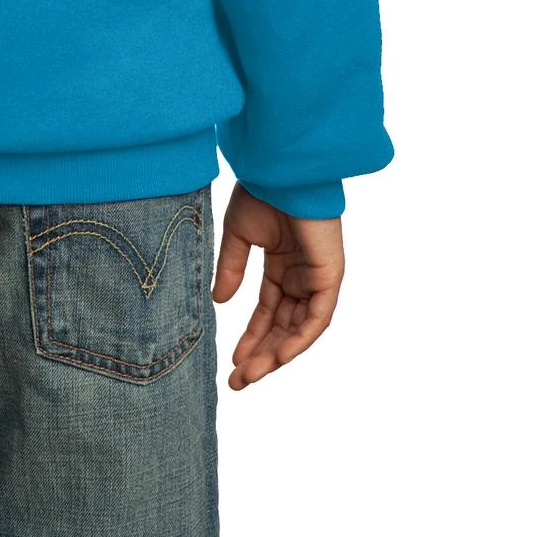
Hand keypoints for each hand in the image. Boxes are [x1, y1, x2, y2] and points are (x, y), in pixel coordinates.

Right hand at [210, 184, 343, 389]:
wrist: (281, 169)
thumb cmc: (262, 192)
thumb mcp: (238, 236)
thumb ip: (231, 269)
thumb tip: (220, 304)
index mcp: (282, 265)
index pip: (268, 312)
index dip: (251, 337)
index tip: (232, 362)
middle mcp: (301, 276)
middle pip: (283, 326)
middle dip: (261, 354)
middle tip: (239, 380)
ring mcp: (317, 278)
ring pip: (299, 329)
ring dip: (276, 354)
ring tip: (251, 375)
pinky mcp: (330, 276)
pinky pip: (316, 318)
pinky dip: (298, 340)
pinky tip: (277, 357)